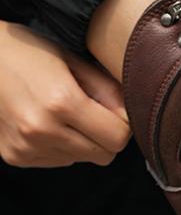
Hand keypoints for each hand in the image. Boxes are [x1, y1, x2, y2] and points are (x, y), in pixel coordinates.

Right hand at [0, 21, 131, 166]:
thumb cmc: (29, 53)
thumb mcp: (73, 61)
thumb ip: (107, 90)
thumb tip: (132, 116)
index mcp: (61, 102)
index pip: (118, 138)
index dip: (123, 124)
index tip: (113, 110)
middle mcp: (42, 130)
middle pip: (104, 155)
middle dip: (106, 136)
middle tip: (91, 112)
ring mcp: (26, 146)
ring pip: (83, 159)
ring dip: (83, 141)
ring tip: (63, 113)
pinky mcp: (15, 156)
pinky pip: (59, 161)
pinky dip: (61, 146)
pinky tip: (46, 122)